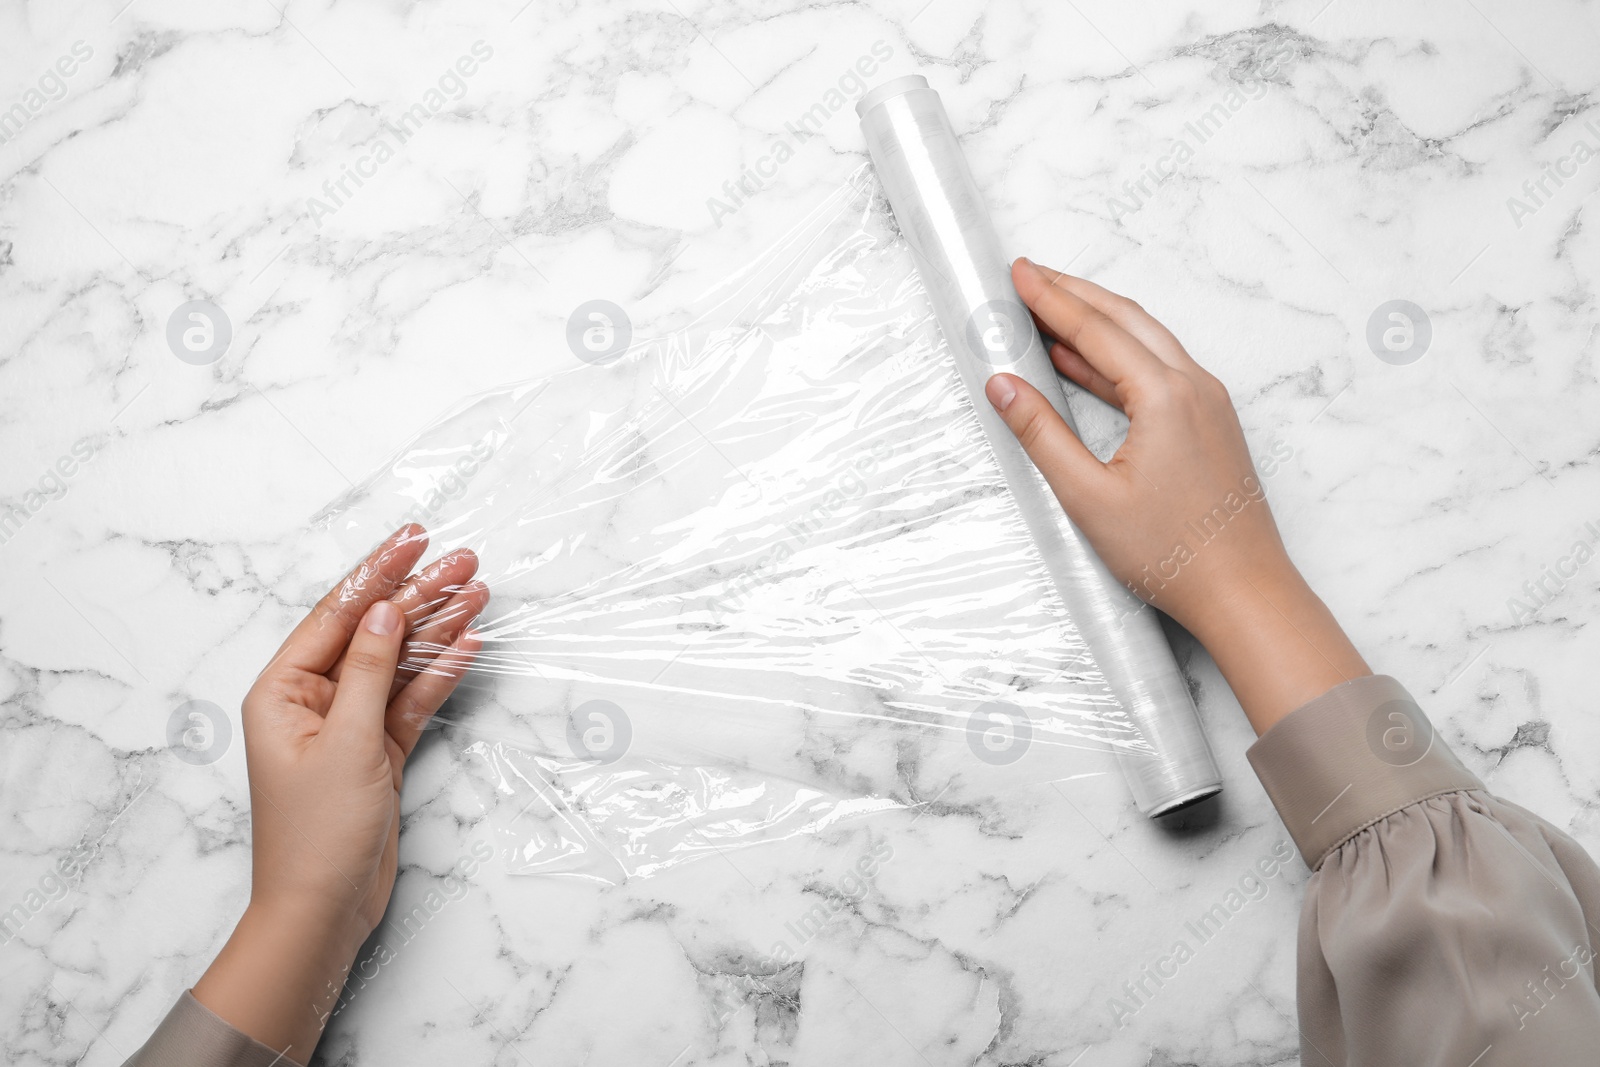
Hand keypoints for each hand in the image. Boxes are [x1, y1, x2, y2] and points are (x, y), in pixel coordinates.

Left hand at [193, 525, 487, 1061]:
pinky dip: (442, 674)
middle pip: (372, 631)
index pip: (337, 615)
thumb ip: (366, 672)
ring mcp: (349, 725)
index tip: (414, 539)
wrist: (323, 909)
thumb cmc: (316, 835)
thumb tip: (382, 613)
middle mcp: (313, 700)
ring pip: (399, 661)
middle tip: (463, 560)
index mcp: (283, 691)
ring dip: (437, 628)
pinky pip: (412, 699)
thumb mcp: (344, 743)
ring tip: (478, 590)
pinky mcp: (379, 750)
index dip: (378, 573)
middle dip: (417, 594)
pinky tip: (470, 644)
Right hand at [986, 259, 1367, 731]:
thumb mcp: (1088, 497)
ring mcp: (1208, 404)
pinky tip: (1087, 365)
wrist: (1243, 591)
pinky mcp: (1211, 424)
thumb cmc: (1173, 552)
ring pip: (1146, 340)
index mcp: (1165, 396)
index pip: (1095, 329)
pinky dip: (1119, 355)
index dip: (1050, 298)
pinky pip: (1160, 369)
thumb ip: (1041, 434)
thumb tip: (1003, 386)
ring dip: (1098, 321)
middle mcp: (1194, 387)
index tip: (1018, 273)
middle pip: (1125, 319)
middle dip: (1074, 294)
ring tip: (1050, 311)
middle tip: (1030, 278)